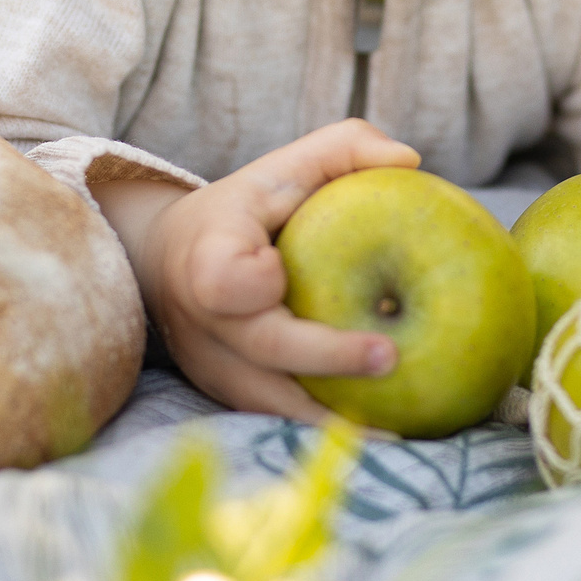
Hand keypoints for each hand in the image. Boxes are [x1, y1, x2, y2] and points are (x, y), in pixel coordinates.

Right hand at [91, 120, 419, 421]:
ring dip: (333, 416)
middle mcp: (204, 320)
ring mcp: (212, 365)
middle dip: (324, 358)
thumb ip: (343, 149)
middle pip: (261, 349)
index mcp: (208, 256)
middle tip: (390, 357)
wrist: (170, 262)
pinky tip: (385, 431)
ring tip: (402, 426)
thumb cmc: (246, 209)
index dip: (251, 281)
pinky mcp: (228, 395)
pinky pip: (279, 419)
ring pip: (270, 402)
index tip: (281, 271)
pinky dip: (326, 427)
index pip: (221, 277)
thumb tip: (410, 161)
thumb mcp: (282, 168)